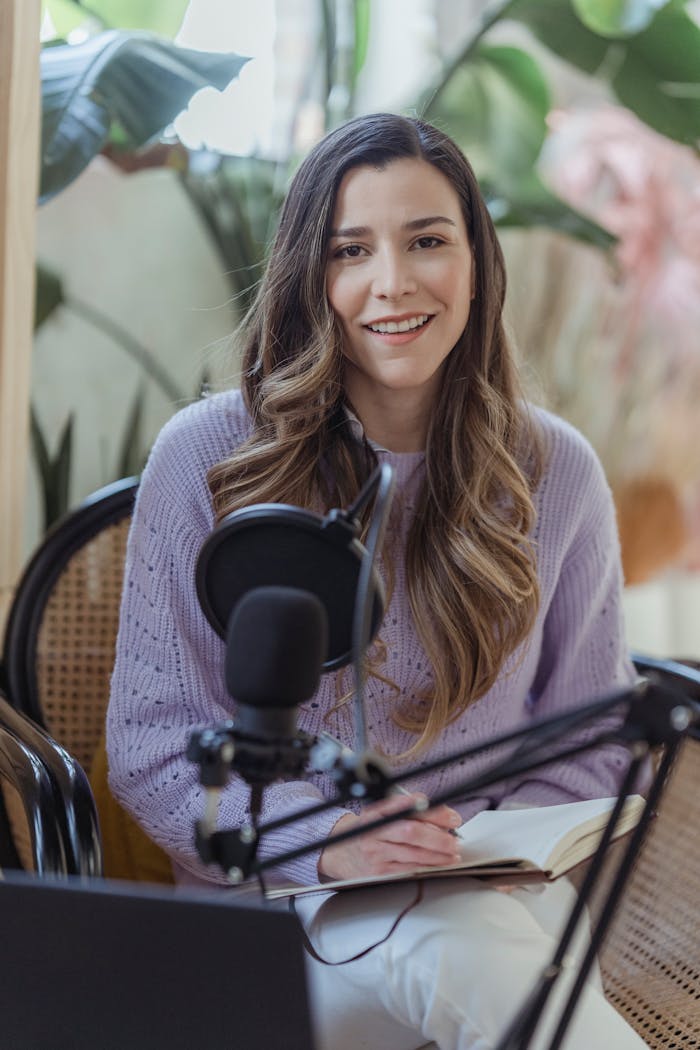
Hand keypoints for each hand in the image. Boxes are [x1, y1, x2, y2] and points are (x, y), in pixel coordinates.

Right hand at [318, 792, 461, 880]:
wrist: (342, 852)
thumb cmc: (370, 830)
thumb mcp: (383, 813)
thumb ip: (409, 811)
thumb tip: (445, 817)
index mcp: (377, 810)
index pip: (407, 806)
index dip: (432, 811)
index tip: (452, 817)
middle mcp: (374, 830)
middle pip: (411, 831)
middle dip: (438, 837)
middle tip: (455, 840)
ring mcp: (375, 853)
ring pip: (413, 854)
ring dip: (438, 855)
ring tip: (453, 854)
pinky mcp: (379, 872)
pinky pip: (408, 870)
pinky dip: (427, 867)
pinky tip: (439, 865)